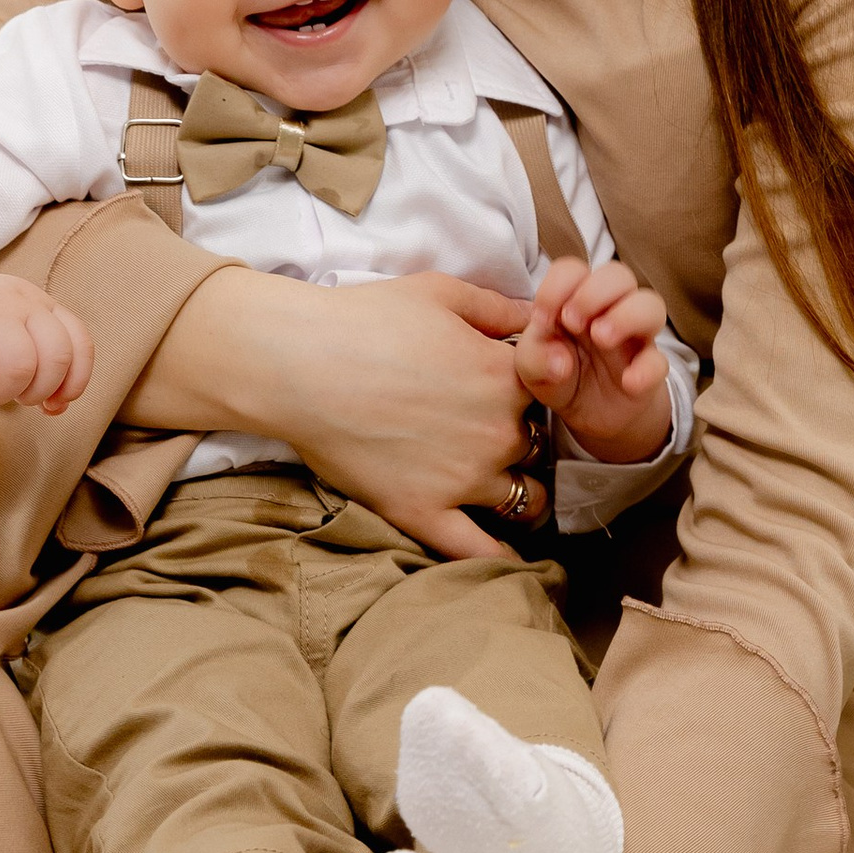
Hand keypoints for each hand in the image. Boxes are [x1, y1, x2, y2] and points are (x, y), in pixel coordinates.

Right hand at [0, 233, 94, 415]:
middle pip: (55, 359)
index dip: (71, 383)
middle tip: (4, 392)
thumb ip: (36, 362)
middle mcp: (18, 302)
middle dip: (34, 392)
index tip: (50, 403)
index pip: (78, 345)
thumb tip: (58, 407)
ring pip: (18, 367)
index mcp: (38, 305)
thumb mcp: (7, 332)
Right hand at [128, 265, 537, 528]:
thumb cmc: (364, 319)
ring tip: (505, 491)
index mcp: (507, 376)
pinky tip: (505, 559)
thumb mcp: (441, 293)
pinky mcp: (425, 513)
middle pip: (541, 447)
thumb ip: (500, 306)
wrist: (298, 363)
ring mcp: (466, 478)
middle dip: (526, 442)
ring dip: (523, 494)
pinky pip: (479, 551)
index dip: (540, 392)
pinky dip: (498, 558)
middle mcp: (498, 431)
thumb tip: (540, 314)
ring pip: (527, 499)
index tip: (519, 393)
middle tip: (496, 437)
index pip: (555, 392)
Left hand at [514, 257, 680, 465]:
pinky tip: (628, 381)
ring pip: (651, 304)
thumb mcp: (530, 367)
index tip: (542, 320)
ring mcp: (634, 337)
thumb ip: (533, 357)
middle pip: (618, 274)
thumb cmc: (557, 375)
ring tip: (602, 338)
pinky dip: (647, 368)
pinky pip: (660, 361)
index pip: (573, 270)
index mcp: (575, 299)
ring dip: (627, 315)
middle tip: (573, 323)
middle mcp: (609, 310)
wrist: (586, 417)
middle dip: (594, 293)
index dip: (557, 286)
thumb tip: (560, 359)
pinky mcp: (649, 369)